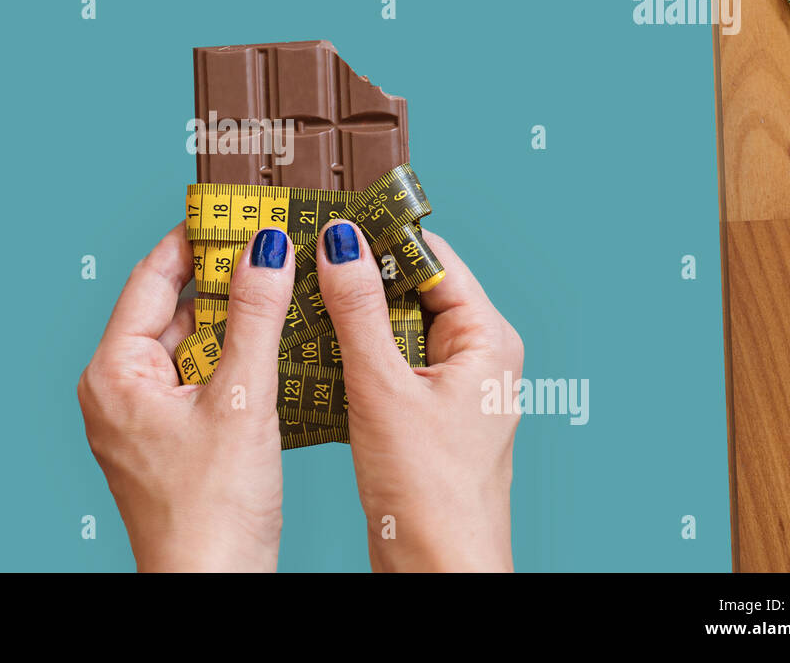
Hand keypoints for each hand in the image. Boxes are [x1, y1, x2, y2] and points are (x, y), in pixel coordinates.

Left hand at [78, 223, 295, 571]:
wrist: (213, 592)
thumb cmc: (210, 516)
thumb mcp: (243, 399)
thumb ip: (257, 317)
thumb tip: (266, 248)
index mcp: (114, 374)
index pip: (150, 279)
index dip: (193, 239)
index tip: (231, 207)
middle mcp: (119, 391)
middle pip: (171, 308)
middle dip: (221, 276)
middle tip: (268, 240)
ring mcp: (143, 418)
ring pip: (191, 344)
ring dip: (233, 317)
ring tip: (278, 282)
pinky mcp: (171, 440)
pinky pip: (201, 378)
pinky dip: (235, 356)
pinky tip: (272, 341)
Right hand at [317, 221, 522, 571]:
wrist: (438, 570)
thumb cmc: (430, 494)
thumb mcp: (382, 388)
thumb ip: (358, 311)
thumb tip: (340, 244)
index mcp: (487, 338)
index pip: (434, 258)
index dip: (383, 236)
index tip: (333, 219)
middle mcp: (477, 355)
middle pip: (414, 288)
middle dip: (361, 273)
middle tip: (306, 252)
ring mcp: (452, 385)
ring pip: (398, 326)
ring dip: (354, 313)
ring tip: (303, 293)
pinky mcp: (427, 412)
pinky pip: (390, 361)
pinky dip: (355, 351)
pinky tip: (317, 346)